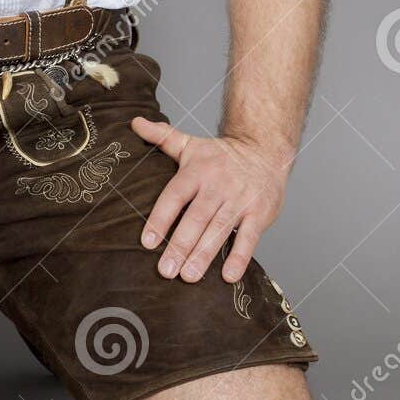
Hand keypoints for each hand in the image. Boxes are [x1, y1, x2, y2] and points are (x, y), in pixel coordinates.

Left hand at [129, 117, 293, 283]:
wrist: (265, 148)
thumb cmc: (221, 154)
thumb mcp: (190, 143)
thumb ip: (162, 137)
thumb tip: (134, 122)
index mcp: (197, 171)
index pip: (175, 196)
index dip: (161, 218)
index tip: (147, 242)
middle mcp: (218, 185)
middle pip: (196, 218)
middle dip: (180, 245)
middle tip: (166, 270)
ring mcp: (240, 200)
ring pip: (219, 230)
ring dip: (204, 255)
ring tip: (188, 276)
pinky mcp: (259, 213)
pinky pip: (249, 238)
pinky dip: (239, 257)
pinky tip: (228, 277)